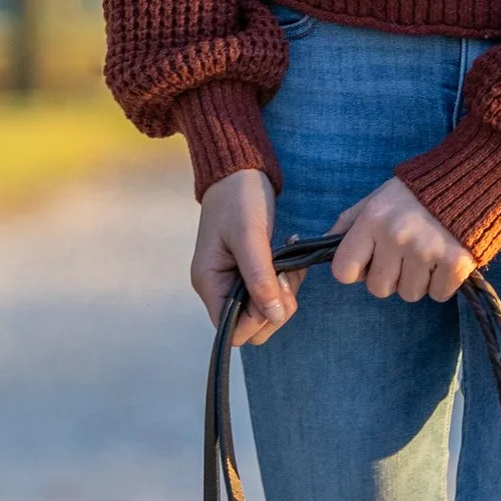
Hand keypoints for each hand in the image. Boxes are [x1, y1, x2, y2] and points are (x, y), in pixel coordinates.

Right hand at [192, 167, 294, 344]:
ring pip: (263, 311)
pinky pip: (269, 291)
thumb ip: (260, 277)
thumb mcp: (250, 236)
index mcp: (209, 283)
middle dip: (275, 309)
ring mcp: (233, 281)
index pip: (232, 329)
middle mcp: (218, 288)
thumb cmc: (239, 198)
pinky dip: (285, 281)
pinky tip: (290, 257)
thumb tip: (272, 315)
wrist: (239, 171)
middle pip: (250, 327)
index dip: (258, 319)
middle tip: (289, 276)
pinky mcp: (248, 272)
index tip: (278, 288)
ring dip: (284, 294)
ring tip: (291, 263)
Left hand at [330, 178, 476, 303]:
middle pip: (378, 288)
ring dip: (418, 280)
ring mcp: (426, 251)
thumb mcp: (379, 197)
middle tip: (408, 252)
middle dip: (391, 276)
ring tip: (430, 252)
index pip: (343, 271)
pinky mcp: (455, 263)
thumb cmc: (420, 190)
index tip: (372, 259)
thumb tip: (323, 242)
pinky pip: (437, 295)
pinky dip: (443, 283)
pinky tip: (447, 258)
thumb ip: (350, 220)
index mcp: (372, 219)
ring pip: (409, 294)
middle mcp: (396, 237)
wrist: (475, 176)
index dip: (357, 270)